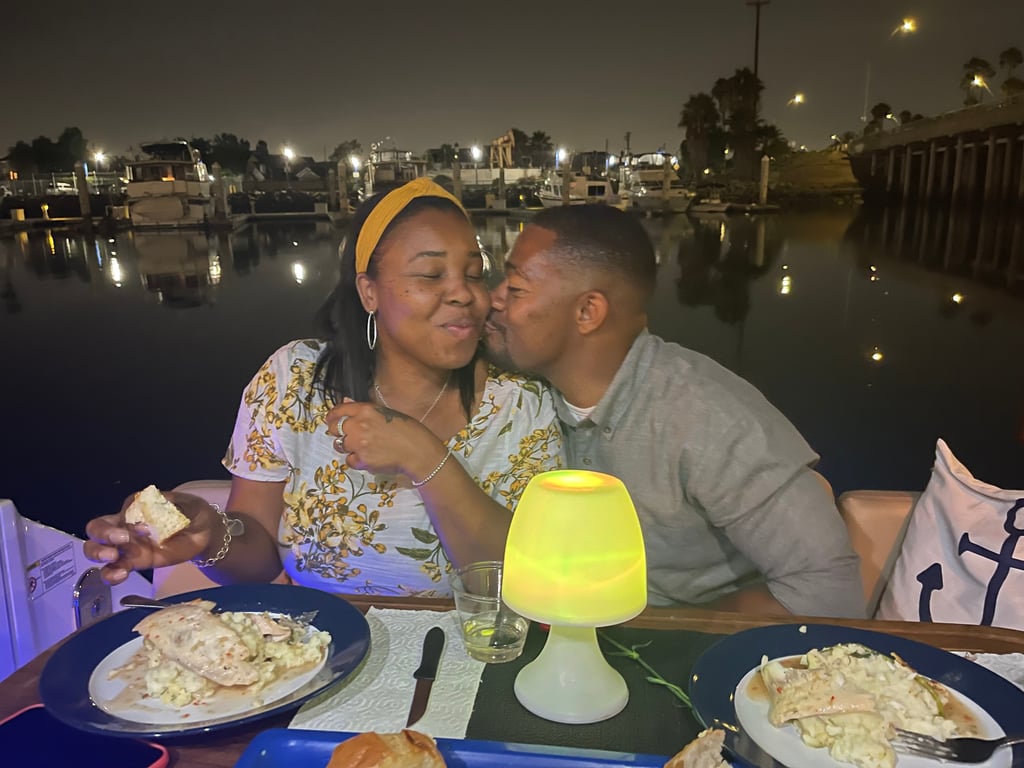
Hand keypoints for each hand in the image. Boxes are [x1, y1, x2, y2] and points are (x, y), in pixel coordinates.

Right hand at [83, 491, 221, 584]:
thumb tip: (154, 507)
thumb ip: (169, 503)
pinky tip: (121, 575)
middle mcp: (124, 526)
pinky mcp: (135, 563)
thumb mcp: (185, 503)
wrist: (204, 533)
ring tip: (114, 558)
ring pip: (97, 551)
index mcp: (133, 509)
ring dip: (99, 554)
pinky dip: (111, 574)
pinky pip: (114, 570)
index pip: (118, 512)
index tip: (145, 527)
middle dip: (102, 536)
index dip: (125, 521)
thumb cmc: (190, 512)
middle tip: (120, 542)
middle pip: (96, 530)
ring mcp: (128, 546)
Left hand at [327, 398, 441, 479]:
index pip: (340, 410)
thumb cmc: (408, 429)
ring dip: (346, 446)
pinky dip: (355, 460)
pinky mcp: (362, 460)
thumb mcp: (387, 412)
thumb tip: (345, 401)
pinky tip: (366, 458)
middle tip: (345, 435)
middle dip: (336, 431)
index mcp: (366, 410)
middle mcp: (359, 425)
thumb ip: (364, 409)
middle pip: (335, 428)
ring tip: (359, 447)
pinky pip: (349, 460)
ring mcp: (359, 444)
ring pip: (340, 445)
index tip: (330, 419)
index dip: (332, 415)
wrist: (418, 451)